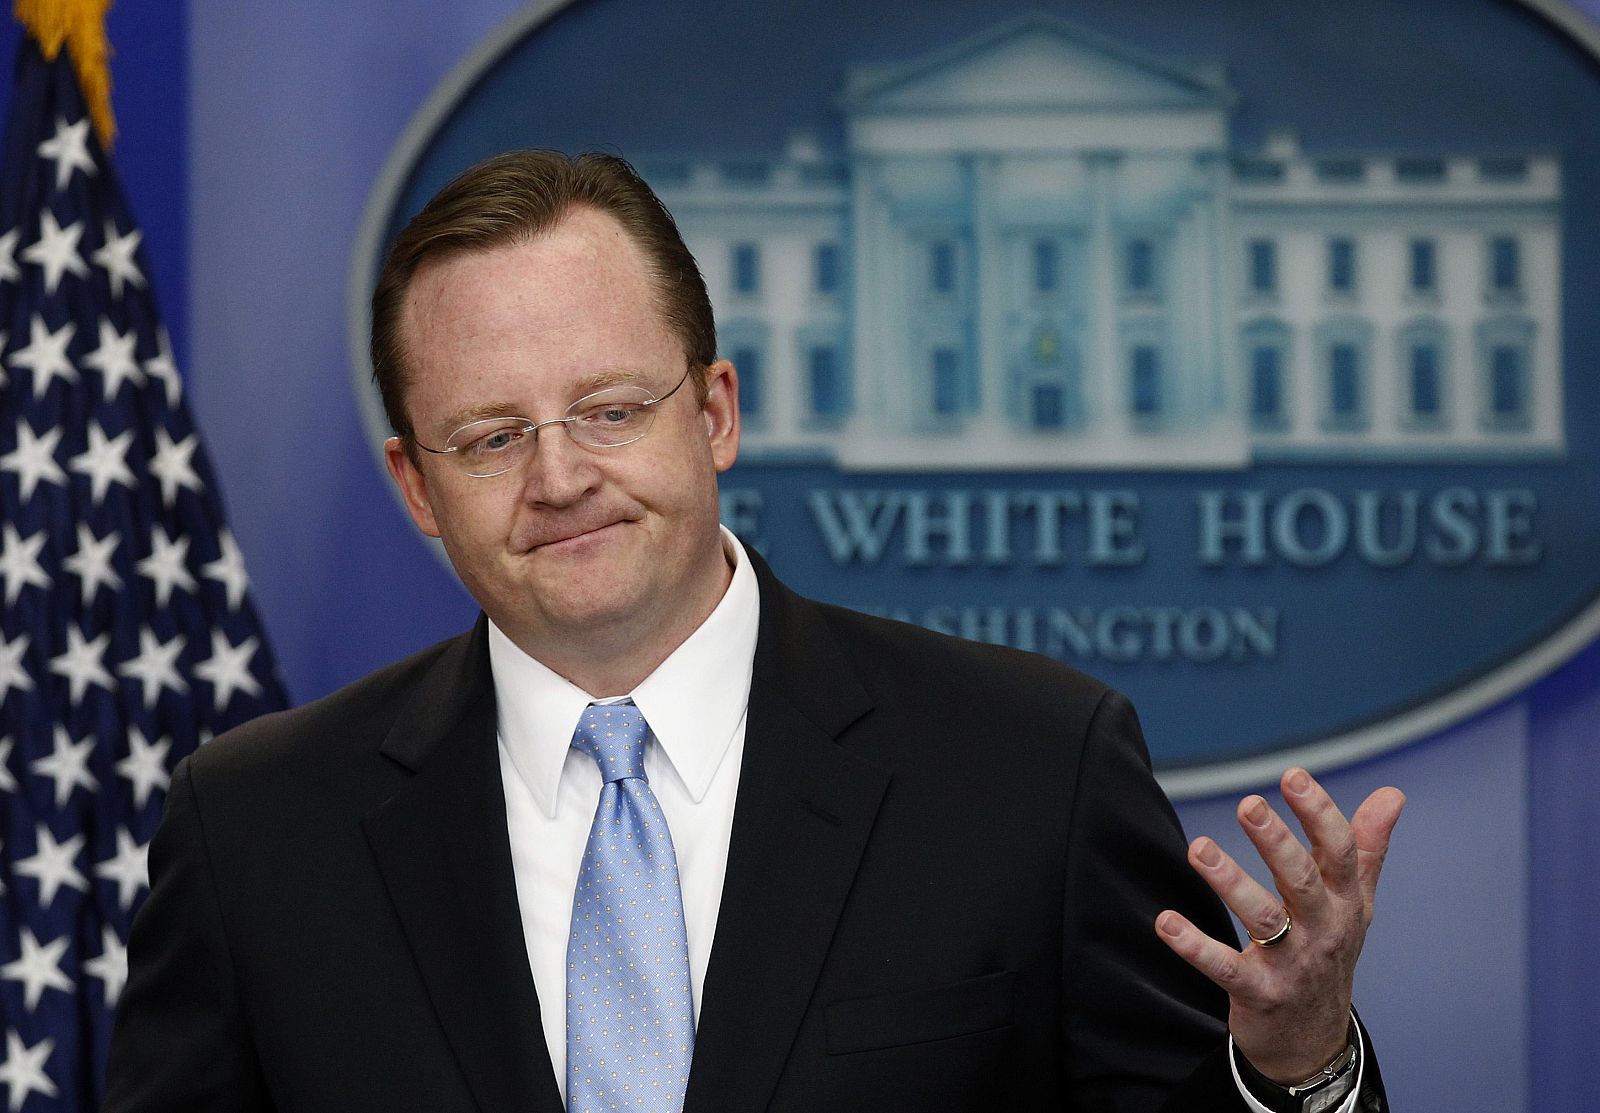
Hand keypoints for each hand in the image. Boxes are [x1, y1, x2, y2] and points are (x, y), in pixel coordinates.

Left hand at [1153, 768, 1404, 1082]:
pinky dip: (1195, 946)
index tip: (1293, 775)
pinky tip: (1166, 921)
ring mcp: (1292, 964)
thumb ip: (1366, 846)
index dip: (1320, 813)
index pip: (1339, 852)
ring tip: (1198, 848)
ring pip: (1262, 919)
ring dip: (1230, 882)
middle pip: (1302, 881)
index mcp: (1344, 902)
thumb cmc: (1330, 951)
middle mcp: (1323, 930)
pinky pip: (1225, 967)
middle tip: (1248, 804)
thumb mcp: (1354, 902)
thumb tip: (1393, 794)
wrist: (1313, 1040)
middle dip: (1276, 842)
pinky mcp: (1258, 992)